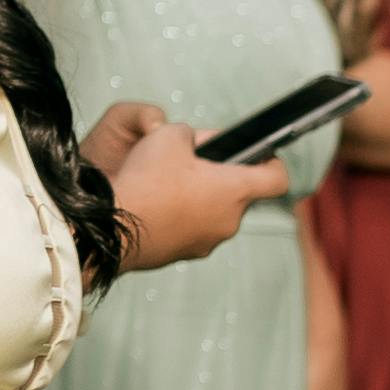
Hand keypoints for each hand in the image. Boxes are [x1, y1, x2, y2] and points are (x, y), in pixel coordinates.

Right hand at [98, 109, 288, 272]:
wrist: (111, 229)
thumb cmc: (145, 181)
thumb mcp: (168, 135)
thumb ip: (192, 134)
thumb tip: (195, 144)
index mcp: (234, 190)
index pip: (277, 178)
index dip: (271, 161)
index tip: (258, 153)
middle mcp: (229, 221)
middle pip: (239, 192)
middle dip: (220, 175)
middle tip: (191, 161)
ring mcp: (208, 242)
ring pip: (214, 211)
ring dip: (199, 197)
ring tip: (166, 182)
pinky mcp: (185, 254)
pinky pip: (193, 228)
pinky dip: (181, 216)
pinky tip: (156, 204)